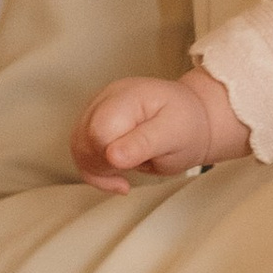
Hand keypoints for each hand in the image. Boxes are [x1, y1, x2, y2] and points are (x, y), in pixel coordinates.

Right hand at [71, 67, 249, 189]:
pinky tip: (115, 176)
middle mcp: (108, 97)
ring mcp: (100, 107)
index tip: (128, 169)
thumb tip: (112, 156)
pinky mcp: (96, 120)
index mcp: (128, 96)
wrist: (195, 118)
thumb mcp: (174, 136)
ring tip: (124, 175)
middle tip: (131, 170)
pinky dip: (94, 168)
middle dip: (102, 165)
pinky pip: (82, 147)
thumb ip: (143, 144)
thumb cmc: (188, 125)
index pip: (98, 132)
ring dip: (97, 169)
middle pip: (82, 139)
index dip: (109, 157)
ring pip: (77, 145)